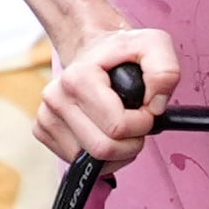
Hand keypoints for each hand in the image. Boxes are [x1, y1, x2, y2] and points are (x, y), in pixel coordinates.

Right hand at [40, 27, 176, 165]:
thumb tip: (154, 107)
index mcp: (78, 78)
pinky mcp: (43, 131)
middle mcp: (56, 98)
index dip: (142, 124)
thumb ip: (165, 71)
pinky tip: (104, 133)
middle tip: (136, 123)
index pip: (117, 127)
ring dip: (117, 152)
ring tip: (121, 127)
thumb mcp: (154, 45)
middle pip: (103, 150)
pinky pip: (78, 162)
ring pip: (90, 162)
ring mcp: (46, 116)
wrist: (94, 50)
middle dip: (131, 144)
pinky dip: (99, 157)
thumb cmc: (122, 52)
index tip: (146, 110)